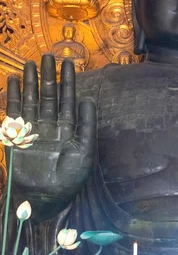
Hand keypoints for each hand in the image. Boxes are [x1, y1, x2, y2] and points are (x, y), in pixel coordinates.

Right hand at [6, 55, 96, 221]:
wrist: (45, 198)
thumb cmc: (69, 178)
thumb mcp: (85, 151)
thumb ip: (87, 125)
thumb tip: (87, 99)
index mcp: (67, 128)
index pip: (68, 99)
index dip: (68, 81)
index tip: (68, 62)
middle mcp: (49, 125)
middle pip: (48, 95)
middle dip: (48, 76)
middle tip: (48, 55)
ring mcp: (32, 130)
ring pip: (31, 100)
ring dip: (31, 82)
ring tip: (31, 63)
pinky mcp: (15, 136)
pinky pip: (13, 113)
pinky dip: (13, 97)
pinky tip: (14, 81)